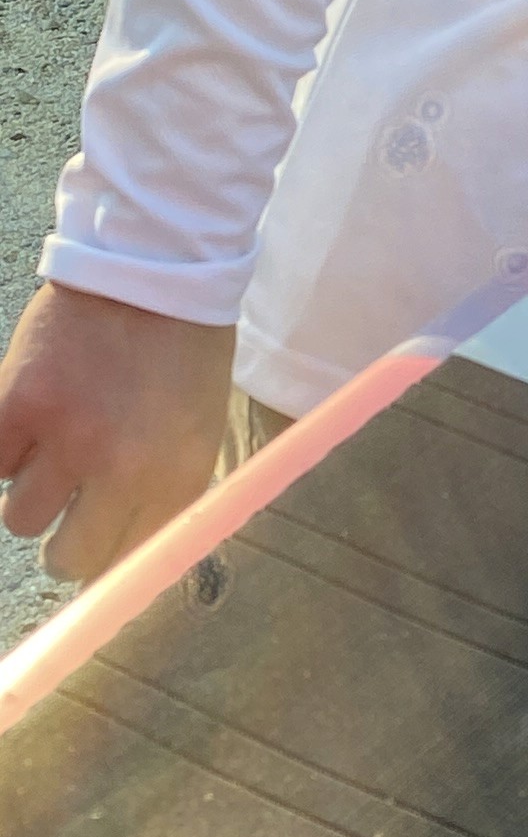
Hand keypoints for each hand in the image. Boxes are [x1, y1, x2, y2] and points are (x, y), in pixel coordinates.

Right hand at [0, 284, 236, 586]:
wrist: (156, 271)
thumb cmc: (185, 352)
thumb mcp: (199, 432)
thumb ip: (165, 494)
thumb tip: (131, 551)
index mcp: (177, 480)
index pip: (131, 565)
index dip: (109, 563)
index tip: (98, 554)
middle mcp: (120, 471)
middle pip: (66, 558)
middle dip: (65, 543)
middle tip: (69, 510)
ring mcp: (64, 439)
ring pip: (20, 518)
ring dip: (33, 494)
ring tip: (53, 453)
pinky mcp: (16, 406)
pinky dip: (5, 452)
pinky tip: (27, 427)